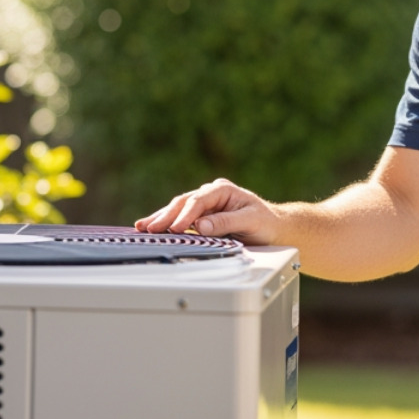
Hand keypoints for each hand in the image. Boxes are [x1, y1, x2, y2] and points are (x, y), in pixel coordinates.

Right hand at [134, 178, 280, 244]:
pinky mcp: (201, 216)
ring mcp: (205, 204)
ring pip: (178, 209)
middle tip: (150, 228)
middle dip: (166, 216)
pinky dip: (166, 223)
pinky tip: (152, 227)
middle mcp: (211, 194)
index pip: (199, 201)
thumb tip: (201, 226)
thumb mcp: (250, 221)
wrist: (275, 229)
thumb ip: (225, 222)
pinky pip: (181, 218)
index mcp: (222, 189)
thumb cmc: (266, 223)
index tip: (175, 227)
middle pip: (183, 203)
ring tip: (143, 226)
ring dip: (161, 218)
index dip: (186, 215)